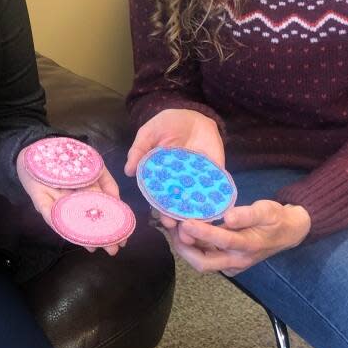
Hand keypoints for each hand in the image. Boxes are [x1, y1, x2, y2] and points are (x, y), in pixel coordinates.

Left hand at [16, 143, 127, 255]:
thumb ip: (108, 182)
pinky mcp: (40, 200)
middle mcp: (73, 203)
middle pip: (87, 222)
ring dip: (81, 236)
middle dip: (99, 237)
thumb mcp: (96, 165)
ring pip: (70, 222)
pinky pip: (48, 213)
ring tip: (94, 246)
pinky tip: (67, 229)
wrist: (40, 147)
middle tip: (112, 250)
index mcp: (86, 195)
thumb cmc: (70, 157)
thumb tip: (116, 201)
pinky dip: (56, 220)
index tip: (122, 240)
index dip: (112, 227)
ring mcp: (57, 203)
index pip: (101, 214)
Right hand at [124, 107, 224, 230]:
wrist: (193, 114)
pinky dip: (217, 201)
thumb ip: (139, 150)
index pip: (161, 200)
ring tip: (201, 229)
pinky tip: (219, 213)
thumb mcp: (149, 133)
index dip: (163, 212)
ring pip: (198, 203)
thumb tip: (128, 170)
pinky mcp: (214, 173)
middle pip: (181, 206)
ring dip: (199, 218)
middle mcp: (179, 183)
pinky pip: (216, 189)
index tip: (165, 223)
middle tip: (185, 233)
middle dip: (183, 221)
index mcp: (161, 178)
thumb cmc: (167, 124)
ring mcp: (197, 179)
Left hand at [163, 200, 310, 275]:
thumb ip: (248, 214)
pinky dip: (192, 246)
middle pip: (204, 263)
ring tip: (172, 227)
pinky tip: (184, 231)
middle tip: (172, 228)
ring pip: (201, 261)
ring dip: (185, 247)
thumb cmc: (275, 219)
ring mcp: (230, 264)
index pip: (222, 241)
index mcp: (248, 246)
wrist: (287, 233)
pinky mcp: (226, 263)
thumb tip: (228, 216)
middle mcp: (237, 260)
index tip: (185, 222)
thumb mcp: (267, 210)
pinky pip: (205, 257)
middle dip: (185, 248)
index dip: (202, 232)